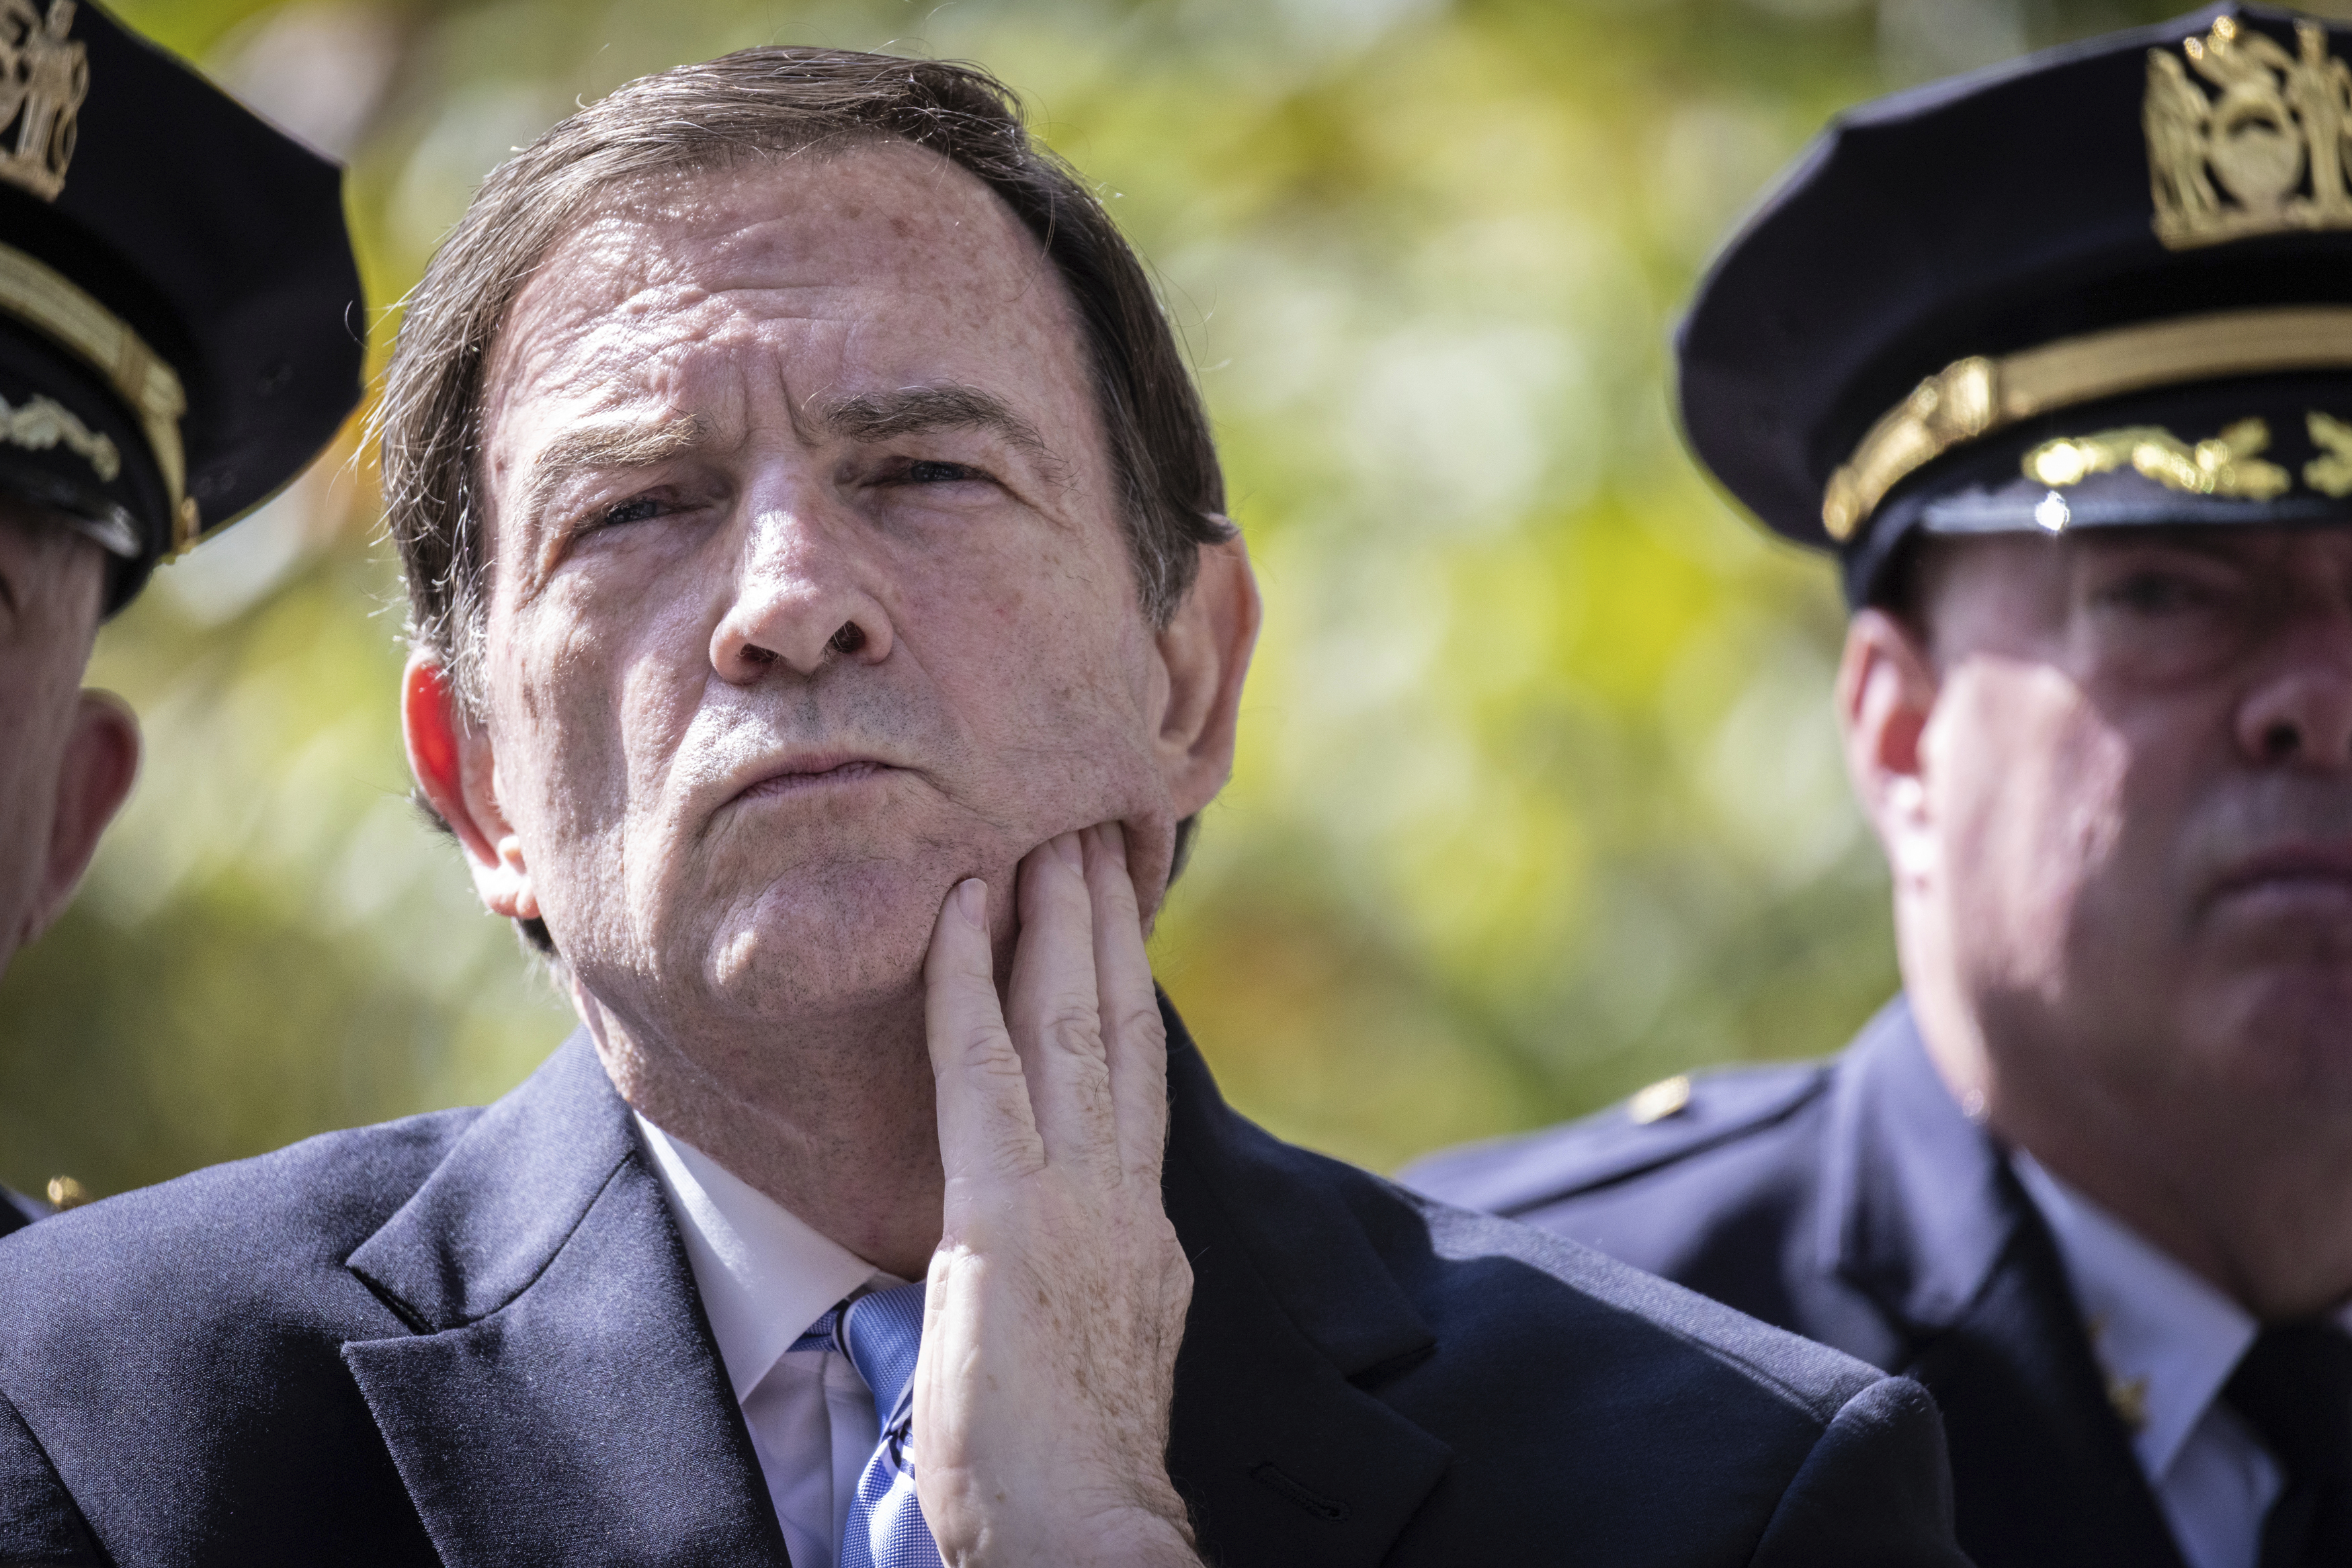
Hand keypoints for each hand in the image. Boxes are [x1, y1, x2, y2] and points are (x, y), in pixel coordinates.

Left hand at [914, 824, 1199, 1566]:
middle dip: (1107, 926)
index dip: (1129, 989)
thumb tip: (1114, 1243)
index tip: (1117, 917)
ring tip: (1047, 835)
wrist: (1088, 1539)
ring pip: (1070, 1025)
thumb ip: (1109, 1272)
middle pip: (1120, 1028)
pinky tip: (955, 912)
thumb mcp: (1110, 1350)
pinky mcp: (1005, 1221)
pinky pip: (982, 1073)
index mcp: (1144, 1231)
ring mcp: (1074, 1201)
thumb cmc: (1076, 1476)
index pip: (1137, 1081)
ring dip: (1055, 921)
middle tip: (1096, 830)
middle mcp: (1124, 1197)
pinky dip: (966, 984)